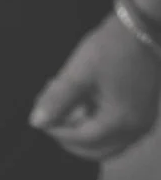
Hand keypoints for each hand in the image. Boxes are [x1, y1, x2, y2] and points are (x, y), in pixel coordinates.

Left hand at [33, 8, 160, 159]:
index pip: (82, 140)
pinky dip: (95, 123)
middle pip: (96, 149)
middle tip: (50, 114)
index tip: (39, 115)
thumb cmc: (109, 49)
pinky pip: (116, 131)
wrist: (141, 30)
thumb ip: (57, 99)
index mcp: (120, 121)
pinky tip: (80, 100)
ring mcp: (142, 124)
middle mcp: (136, 130)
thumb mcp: (79, 72)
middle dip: (69, 137)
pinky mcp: (143, 114)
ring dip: (81, 130)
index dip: (57, 131)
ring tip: (62, 102)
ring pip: (106, 143)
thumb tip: (36, 122)